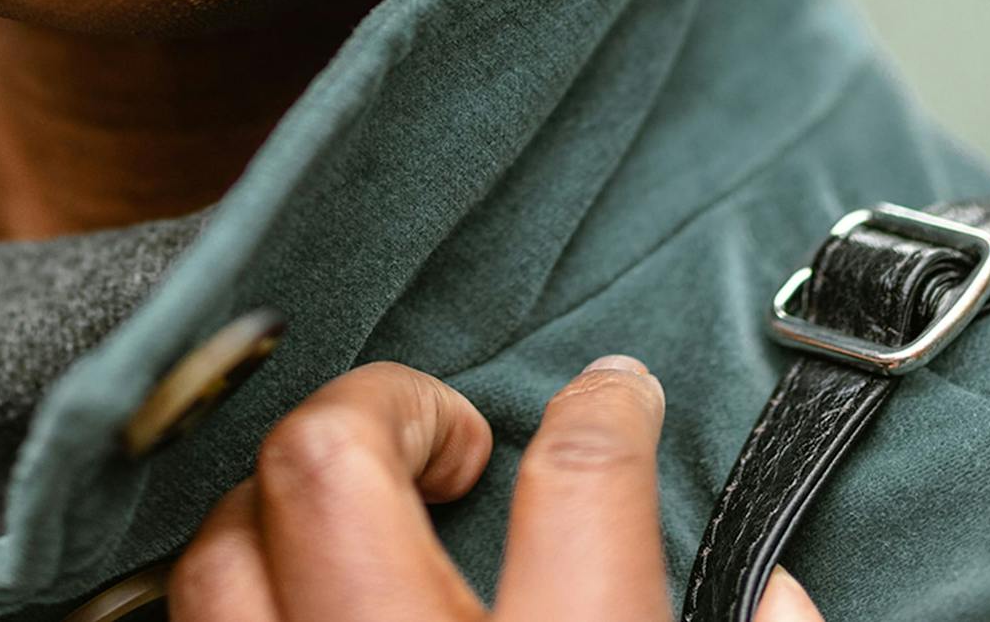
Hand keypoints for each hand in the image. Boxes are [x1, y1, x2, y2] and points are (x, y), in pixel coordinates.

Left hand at [168, 356, 821, 619]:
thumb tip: (770, 584)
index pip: (581, 483)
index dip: (607, 409)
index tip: (616, 389)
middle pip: (327, 465)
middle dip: (386, 412)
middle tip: (451, 439)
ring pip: (218, 555)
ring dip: (279, 512)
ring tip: (359, 518)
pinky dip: (232, 599)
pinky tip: (284, 597)